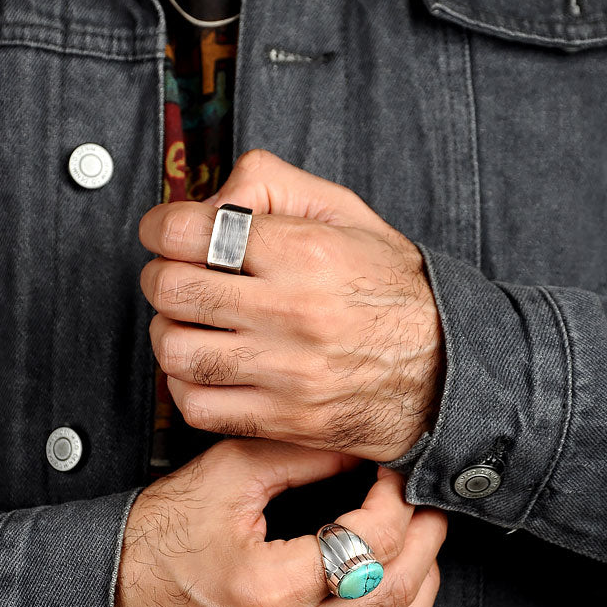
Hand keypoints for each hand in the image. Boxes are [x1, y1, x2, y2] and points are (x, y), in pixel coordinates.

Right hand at [115, 438, 446, 606]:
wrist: (112, 603)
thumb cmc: (159, 538)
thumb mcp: (224, 478)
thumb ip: (298, 457)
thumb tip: (358, 452)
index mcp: (265, 590)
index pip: (369, 544)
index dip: (394, 501)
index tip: (392, 476)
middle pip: (393, 594)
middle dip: (424, 540)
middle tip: (425, 505)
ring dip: (420, 589)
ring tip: (419, 547)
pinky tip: (391, 599)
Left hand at [139, 149, 442, 462]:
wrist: (447, 370)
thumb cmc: (391, 289)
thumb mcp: (347, 213)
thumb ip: (272, 185)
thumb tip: (206, 201)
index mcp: (306, 253)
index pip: (191, 232)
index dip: (161, 227)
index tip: (164, 233)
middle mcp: (294, 313)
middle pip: (173, 289)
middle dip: (159, 276)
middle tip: (174, 276)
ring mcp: (288, 374)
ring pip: (176, 351)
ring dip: (167, 331)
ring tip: (189, 323)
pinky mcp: (285, 420)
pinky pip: (196, 407)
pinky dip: (183, 385)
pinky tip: (204, 367)